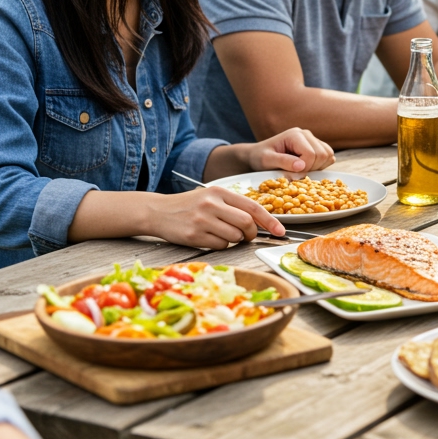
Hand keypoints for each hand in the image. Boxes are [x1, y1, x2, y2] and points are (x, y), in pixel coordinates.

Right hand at [147, 186, 284, 247]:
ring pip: (234, 237)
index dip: (270, 221)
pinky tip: (209, 238)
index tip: (280, 231)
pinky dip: (220, 245)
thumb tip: (260, 221)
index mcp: (220, 192)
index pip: (253, 207)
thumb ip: (234, 206)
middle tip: (246, 236)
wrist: (157, 211)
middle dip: (251, 234)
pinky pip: (220, 246)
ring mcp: (202, 220)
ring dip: (234, 240)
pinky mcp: (194, 235)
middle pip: (246, 224)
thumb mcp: (212, 197)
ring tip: (221, 233)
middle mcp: (212, 204)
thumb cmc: (189, 205)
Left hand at [247, 128, 335, 174]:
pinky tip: (307, 167)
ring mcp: (313, 139)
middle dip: (311, 168)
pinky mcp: (317, 146)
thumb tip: (301, 166)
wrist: (257, 155)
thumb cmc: (260, 157)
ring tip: (301, 170)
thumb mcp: (266, 160)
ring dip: (317, 167)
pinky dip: (321, 166)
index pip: (311, 154)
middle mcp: (306, 134)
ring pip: (329, 155)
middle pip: (323, 154)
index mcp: (295, 135)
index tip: (291, 173)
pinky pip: (329, 157)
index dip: (304, 168)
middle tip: (296, 172)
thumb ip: (283, 161)